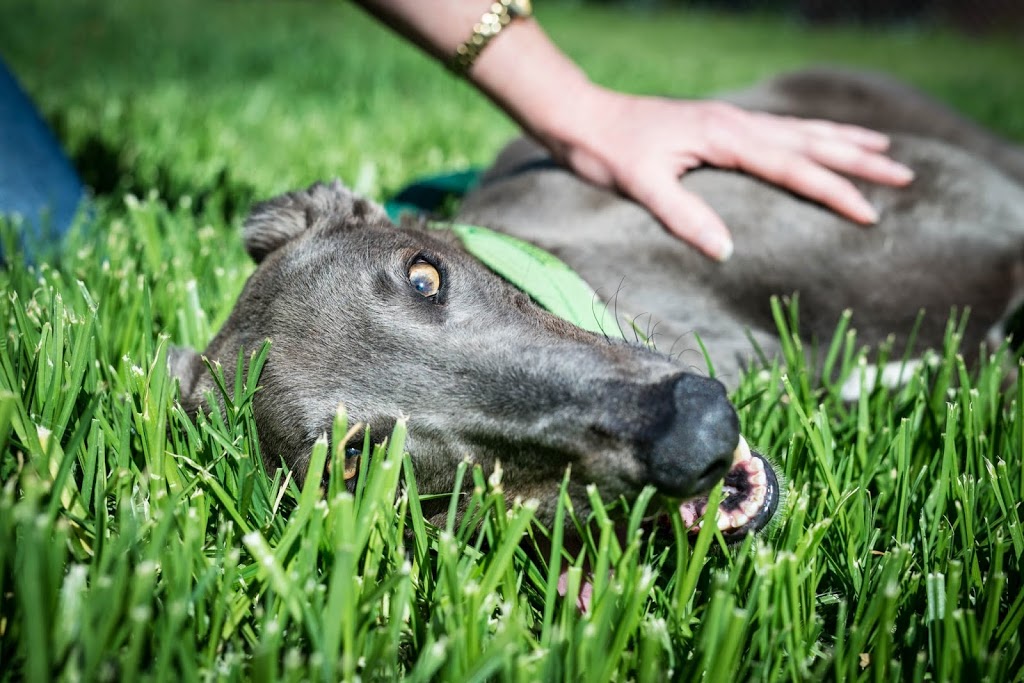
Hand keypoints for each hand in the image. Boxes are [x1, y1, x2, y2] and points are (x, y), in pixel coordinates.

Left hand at [551, 90, 914, 260]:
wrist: (581, 116)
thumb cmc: (607, 150)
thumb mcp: (640, 185)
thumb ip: (683, 215)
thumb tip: (727, 251)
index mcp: (725, 136)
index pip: (793, 167)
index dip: (833, 190)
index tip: (871, 212)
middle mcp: (736, 122)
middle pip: (811, 142)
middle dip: (860, 159)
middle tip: (907, 174)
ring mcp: (730, 120)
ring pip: (800, 130)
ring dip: (844, 140)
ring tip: (885, 147)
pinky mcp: (719, 124)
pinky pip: (779, 129)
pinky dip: (811, 135)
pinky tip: (820, 140)